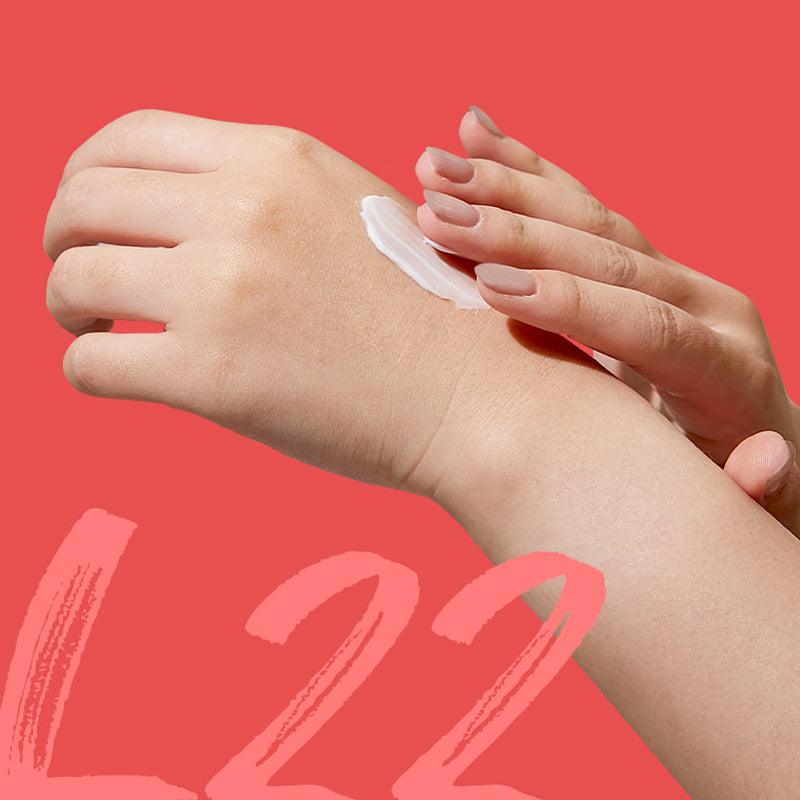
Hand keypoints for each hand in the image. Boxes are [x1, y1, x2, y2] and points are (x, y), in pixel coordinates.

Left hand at [42, 110, 548, 498]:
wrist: (478, 394)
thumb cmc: (422, 315)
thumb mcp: (349, 214)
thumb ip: (265, 201)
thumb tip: (179, 220)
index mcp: (277, 159)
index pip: (129, 136)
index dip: (88, 175)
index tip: (91, 218)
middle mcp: (244, 209)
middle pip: (83, 198)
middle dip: (61, 239)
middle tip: (78, 278)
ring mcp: (226, 291)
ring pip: (72, 277)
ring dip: (64, 304)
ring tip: (92, 329)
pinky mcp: (215, 377)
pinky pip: (92, 365)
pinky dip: (85, 369)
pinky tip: (119, 372)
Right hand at [414, 106, 799, 530]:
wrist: (740, 435)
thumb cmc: (717, 475)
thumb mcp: (742, 496)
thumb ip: (752, 488)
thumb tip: (763, 465)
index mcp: (725, 368)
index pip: (648, 325)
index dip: (572, 304)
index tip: (492, 288)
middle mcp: (702, 305)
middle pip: (612, 256)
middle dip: (520, 235)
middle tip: (439, 215)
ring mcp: (671, 276)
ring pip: (592, 218)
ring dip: (510, 187)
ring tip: (436, 164)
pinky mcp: (640, 264)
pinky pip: (583, 207)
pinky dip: (530, 171)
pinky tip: (479, 135)